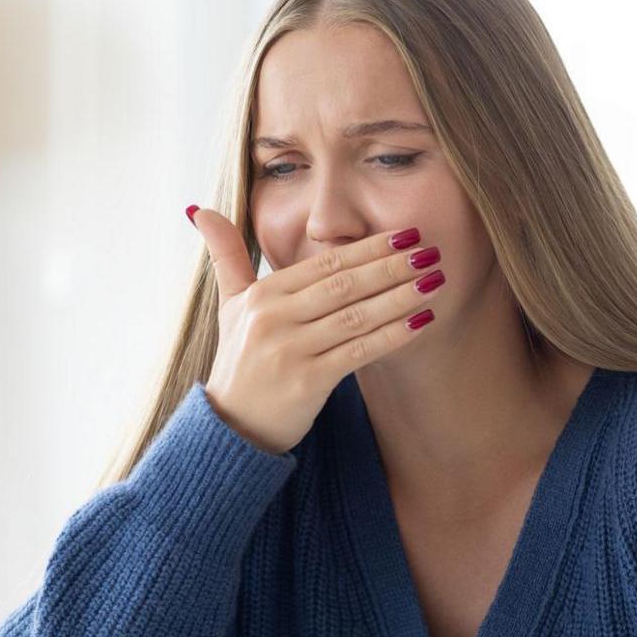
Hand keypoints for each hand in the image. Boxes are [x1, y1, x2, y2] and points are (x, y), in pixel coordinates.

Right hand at [187, 205, 443, 454]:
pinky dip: (393, 335)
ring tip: (436, 281)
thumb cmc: (239, 362)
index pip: (325, 263)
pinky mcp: (306, 382)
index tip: (406, 234)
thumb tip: (200, 209)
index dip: (368, 247)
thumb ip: (225, 257)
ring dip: (400, 297)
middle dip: (391, 266)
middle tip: (431, 251)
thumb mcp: (228, 306)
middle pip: (344, 284)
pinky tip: (422, 322)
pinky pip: (359, 352)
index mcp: (262, 294)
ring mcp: (290, 350)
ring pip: (356, 316)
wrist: (231, 427)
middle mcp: (273, 318)